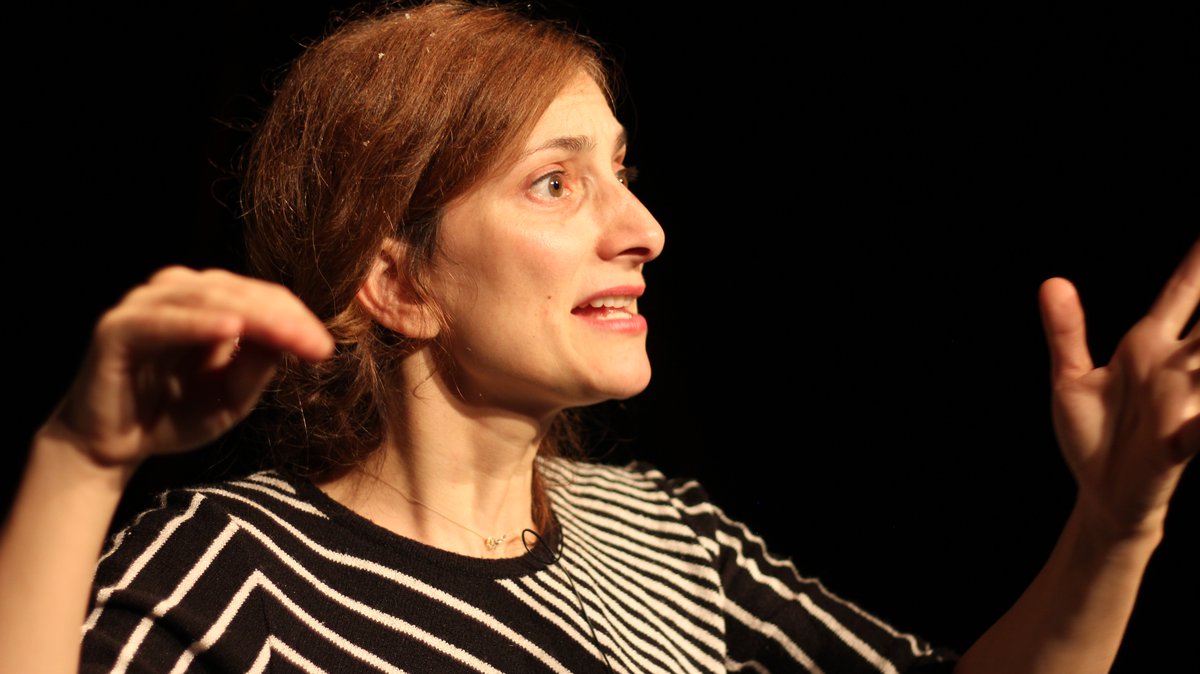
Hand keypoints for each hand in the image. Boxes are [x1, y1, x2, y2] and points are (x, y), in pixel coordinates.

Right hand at [44, 266, 333, 470]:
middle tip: (316, 346)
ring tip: (286, 335)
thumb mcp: (232, 397)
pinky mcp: (117, 328)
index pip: (262, 296)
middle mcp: (177, 293)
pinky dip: (197, 323)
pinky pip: (162, 320)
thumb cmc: (175, 416)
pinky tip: (230, 328)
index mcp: (207, 302)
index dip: (297, 318)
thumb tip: (291, 339)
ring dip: (252, 315)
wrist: (113, 446)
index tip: (324, 349)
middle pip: (241, 292)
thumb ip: (257, 367)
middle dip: (283, 318)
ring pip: (208, 298)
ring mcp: (145, 305)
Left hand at [1039, 238, 1198, 542]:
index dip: (1198, 263)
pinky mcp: (1178, 441)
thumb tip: (1053, 282)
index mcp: (1147, 346)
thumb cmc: (1092, 434)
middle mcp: (1172, 368)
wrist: (1099, 493)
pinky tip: (1196, 416)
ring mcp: (1181, 402)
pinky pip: (1198, 427)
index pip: (1182, 294)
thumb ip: (1065, 331)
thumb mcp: (1070, 377)